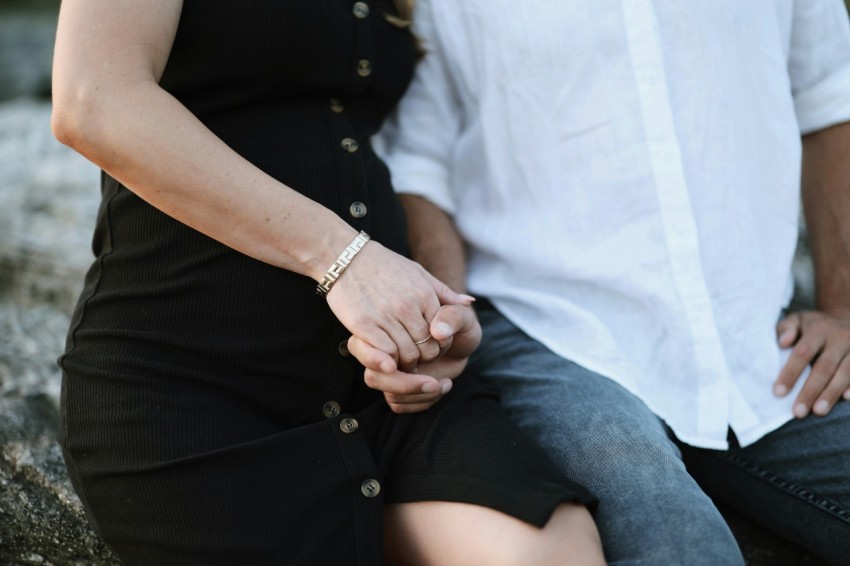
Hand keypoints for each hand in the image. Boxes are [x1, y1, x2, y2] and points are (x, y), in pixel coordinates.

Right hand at [326, 239, 473, 372]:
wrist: (346, 258)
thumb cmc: (385, 266)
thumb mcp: (419, 273)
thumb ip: (444, 292)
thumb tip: (470, 302)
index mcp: (424, 294)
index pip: (442, 335)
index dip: (438, 346)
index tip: (428, 346)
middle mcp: (408, 306)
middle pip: (427, 349)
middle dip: (423, 358)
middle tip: (415, 357)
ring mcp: (386, 316)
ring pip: (407, 355)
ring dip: (406, 362)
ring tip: (400, 358)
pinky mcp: (365, 325)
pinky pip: (386, 354)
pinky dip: (388, 360)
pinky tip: (385, 355)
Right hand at [348, 303, 481, 412]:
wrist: (463, 343)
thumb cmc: (457, 324)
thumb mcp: (461, 315)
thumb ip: (452, 316)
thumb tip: (438, 331)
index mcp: (384, 328)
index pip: (359, 346)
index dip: (372, 358)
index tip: (393, 365)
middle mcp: (382, 353)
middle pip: (373, 377)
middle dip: (402, 384)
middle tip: (432, 382)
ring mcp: (391, 373)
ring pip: (389, 394)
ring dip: (418, 394)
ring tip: (444, 383)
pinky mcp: (400, 389)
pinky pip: (400, 404)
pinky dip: (424, 401)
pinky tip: (444, 386)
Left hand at [774, 309, 849, 417]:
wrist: (844, 318)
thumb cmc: (812, 326)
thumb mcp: (797, 320)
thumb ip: (786, 328)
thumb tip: (783, 342)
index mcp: (818, 329)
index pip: (802, 353)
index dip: (790, 373)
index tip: (778, 392)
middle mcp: (840, 338)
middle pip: (824, 367)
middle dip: (810, 391)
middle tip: (798, 411)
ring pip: (845, 373)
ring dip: (831, 394)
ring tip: (818, 411)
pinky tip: (847, 399)